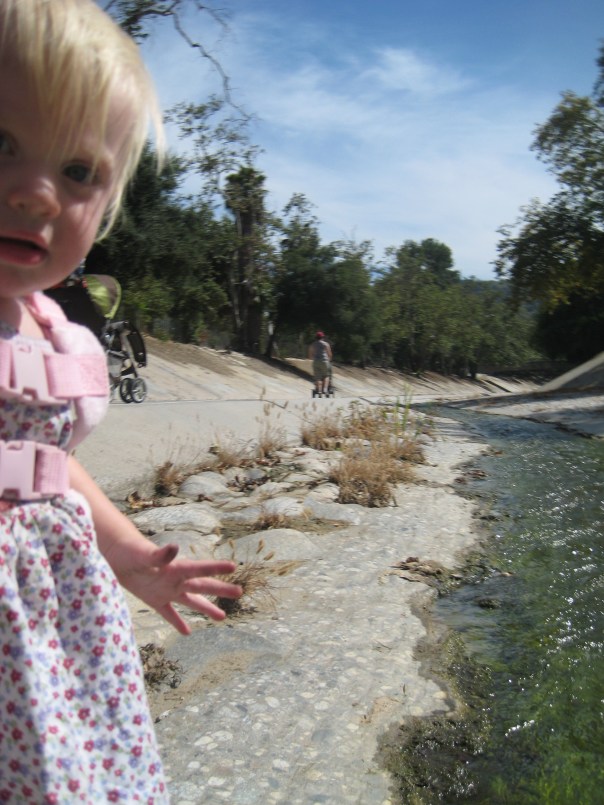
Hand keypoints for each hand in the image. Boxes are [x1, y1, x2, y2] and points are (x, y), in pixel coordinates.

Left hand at [68, 457, 242, 634]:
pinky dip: (177, 622)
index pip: (199, 569)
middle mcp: (176, 580)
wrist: (117, 555)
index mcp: (176, 568)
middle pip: (202, 585)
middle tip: (240, 592)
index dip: (216, 569)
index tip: (233, 567)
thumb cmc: (131, 552)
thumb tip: (174, 547)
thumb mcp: (144, 554)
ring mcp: (167, 590)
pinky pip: (169, 613)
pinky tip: (187, 632)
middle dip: (221, 589)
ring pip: (191, 601)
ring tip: (222, 617)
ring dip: (206, 609)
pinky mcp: (155, 599)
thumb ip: (160, 555)